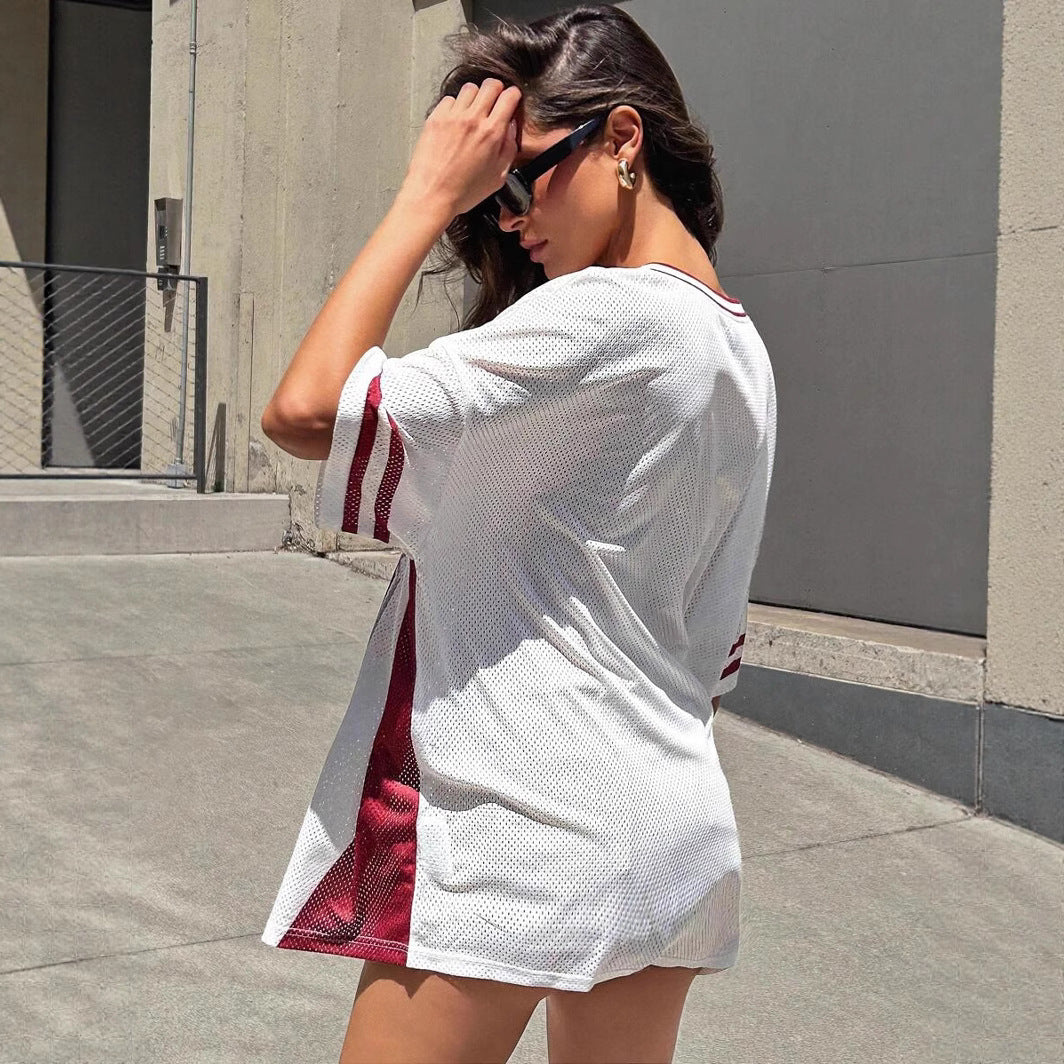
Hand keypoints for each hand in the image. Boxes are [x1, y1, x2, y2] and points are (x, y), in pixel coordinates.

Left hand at [401, 78, 521, 218]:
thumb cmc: (464, 191)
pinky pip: (449, 99)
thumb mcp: (498, 177)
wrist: (432, 195)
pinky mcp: (435, 118)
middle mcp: (473, 119)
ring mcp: (452, 116)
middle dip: (496, 91)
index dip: (513, 96)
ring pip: (470, 88)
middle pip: (490, 85)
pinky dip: (455, 106)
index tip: (511, 101)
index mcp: (492, 133)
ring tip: (473, 112)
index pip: (509, 96)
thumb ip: (509, 149)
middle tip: (494, 102)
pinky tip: (455, 120)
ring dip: (475, 97)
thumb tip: (511, 127)